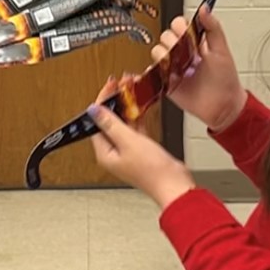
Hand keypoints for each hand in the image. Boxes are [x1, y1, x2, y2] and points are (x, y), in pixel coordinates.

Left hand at [88, 78, 195, 209]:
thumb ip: (111, 124)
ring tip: (131, 89)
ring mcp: (128, 151)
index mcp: (105, 153)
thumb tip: (93, 110)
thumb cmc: (153, 171)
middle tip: (122, 84)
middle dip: (115, 101)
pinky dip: (137, 116)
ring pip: (123, 123)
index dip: (102, 102)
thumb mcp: (129, 141)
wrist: (175, 185)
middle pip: (109, 121)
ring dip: (127, 106)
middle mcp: (114, 152)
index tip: (110, 86)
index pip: (96, 122)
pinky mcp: (142, 150)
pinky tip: (140, 105)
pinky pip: (135, 129)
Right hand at [154, 6, 246, 132]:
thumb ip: (213, 28)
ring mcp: (174, 67)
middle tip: (184, 51)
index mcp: (195, 42)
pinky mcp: (167, 82)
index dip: (180, 26)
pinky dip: (154, 71)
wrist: (224, 106)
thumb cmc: (226, 80)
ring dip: (165, 55)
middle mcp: (182, 53)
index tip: (187, 32)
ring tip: (179, 64)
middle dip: (172, 41)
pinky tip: (166, 72)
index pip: (179, 26)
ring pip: (157, 51)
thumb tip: (204, 8)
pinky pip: (153, 73)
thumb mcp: (222, 50)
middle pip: (165, 36)